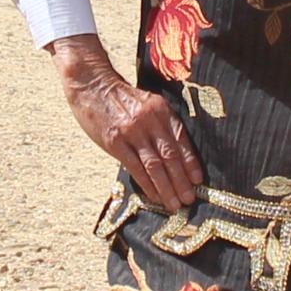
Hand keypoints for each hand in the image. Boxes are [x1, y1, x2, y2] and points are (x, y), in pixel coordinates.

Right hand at [56, 38, 198, 210]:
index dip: (191, 163)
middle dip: (181, 181)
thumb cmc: (121, 97)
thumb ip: (162, 124)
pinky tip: (154, 197)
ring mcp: (132, 132)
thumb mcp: (148, 103)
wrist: (92, 85)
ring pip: (154, 165)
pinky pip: (135, 168)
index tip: (198, 181)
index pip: (181, 140)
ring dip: (166, 188)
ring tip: (175, 204)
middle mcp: (150, 121)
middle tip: (189, 200)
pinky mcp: (115, 142)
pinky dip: (147, 185)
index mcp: (161, 110)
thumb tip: (177, 154)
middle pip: (170, 156)